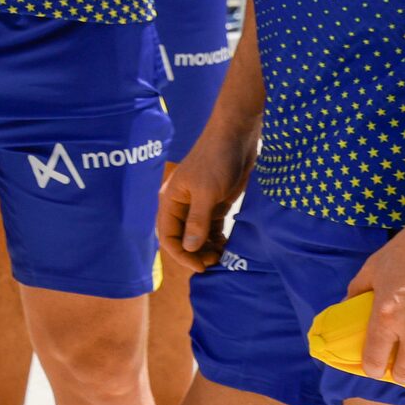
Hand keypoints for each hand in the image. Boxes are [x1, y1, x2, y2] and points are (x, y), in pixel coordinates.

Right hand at [156, 123, 255, 272]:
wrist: (236, 137)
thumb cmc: (217, 161)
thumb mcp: (206, 192)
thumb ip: (197, 221)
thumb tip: (189, 248)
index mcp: (171, 201)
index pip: (168, 236)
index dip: (181, 255)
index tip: (202, 267)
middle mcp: (181, 206)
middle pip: (182, 239)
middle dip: (195, 254)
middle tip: (216, 262)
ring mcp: (199, 205)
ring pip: (198, 236)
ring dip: (207, 249)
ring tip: (224, 257)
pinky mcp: (215, 204)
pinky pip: (212, 229)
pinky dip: (218, 240)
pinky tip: (229, 247)